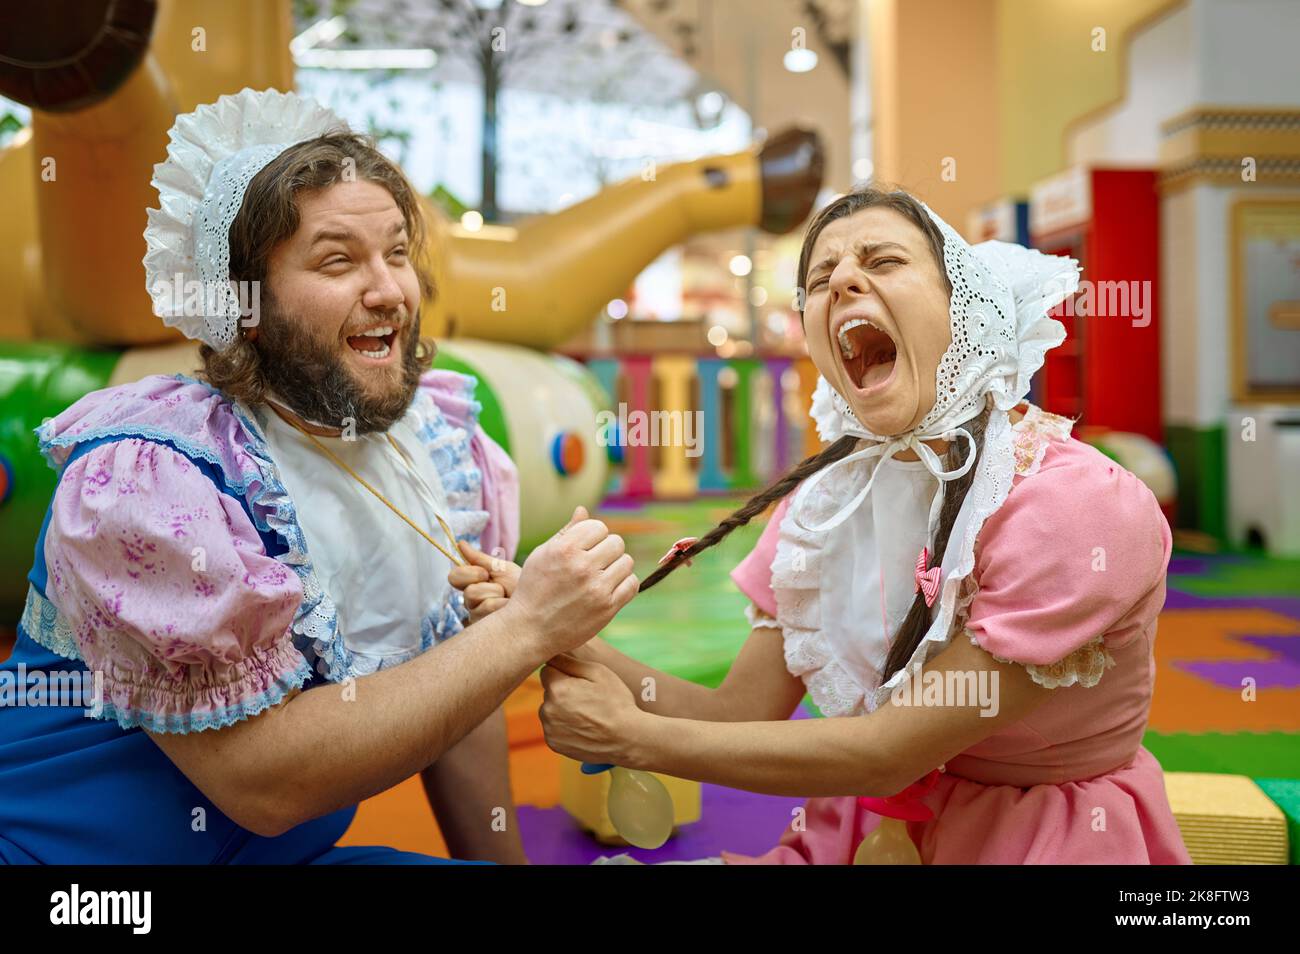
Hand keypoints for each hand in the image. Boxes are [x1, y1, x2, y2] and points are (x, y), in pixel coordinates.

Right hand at [449, 541, 520, 623]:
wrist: (539, 601)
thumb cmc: (520, 584)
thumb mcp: (501, 568)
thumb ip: (480, 559)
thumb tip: (461, 544)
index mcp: (472, 584)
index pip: (454, 577)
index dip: (468, 573)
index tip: (485, 573)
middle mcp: (471, 601)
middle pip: (468, 591)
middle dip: (488, 586)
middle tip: (501, 588)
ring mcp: (476, 616)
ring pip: (479, 601)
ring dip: (498, 596)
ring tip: (508, 599)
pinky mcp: (484, 627)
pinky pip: (489, 610)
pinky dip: (504, 606)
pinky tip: (510, 608)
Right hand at [506, 506, 637, 660]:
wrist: (529, 629)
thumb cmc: (534, 588)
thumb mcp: (543, 554)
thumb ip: (566, 531)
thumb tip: (583, 510)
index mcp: (565, 549)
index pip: (599, 527)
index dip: (594, 536)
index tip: (586, 548)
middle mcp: (582, 566)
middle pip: (617, 543)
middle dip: (607, 550)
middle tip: (595, 563)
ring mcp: (596, 588)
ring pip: (627, 562)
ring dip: (617, 567)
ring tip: (601, 576)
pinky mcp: (607, 608)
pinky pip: (632, 584)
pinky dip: (625, 585)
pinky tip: (610, 588)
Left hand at [539, 653, 646, 765]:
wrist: (627, 738)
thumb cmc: (616, 702)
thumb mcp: (598, 672)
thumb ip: (569, 661)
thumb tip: (550, 655)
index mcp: (557, 688)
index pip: (547, 670)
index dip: (564, 672)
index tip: (580, 681)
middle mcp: (547, 710)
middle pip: (549, 691)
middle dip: (562, 691)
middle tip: (587, 698)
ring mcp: (549, 729)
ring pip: (550, 710)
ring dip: (561, 709)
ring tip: (587, 714)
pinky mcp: (554, 744)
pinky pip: (554, 728)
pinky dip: (564, 726)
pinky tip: (583, 727)